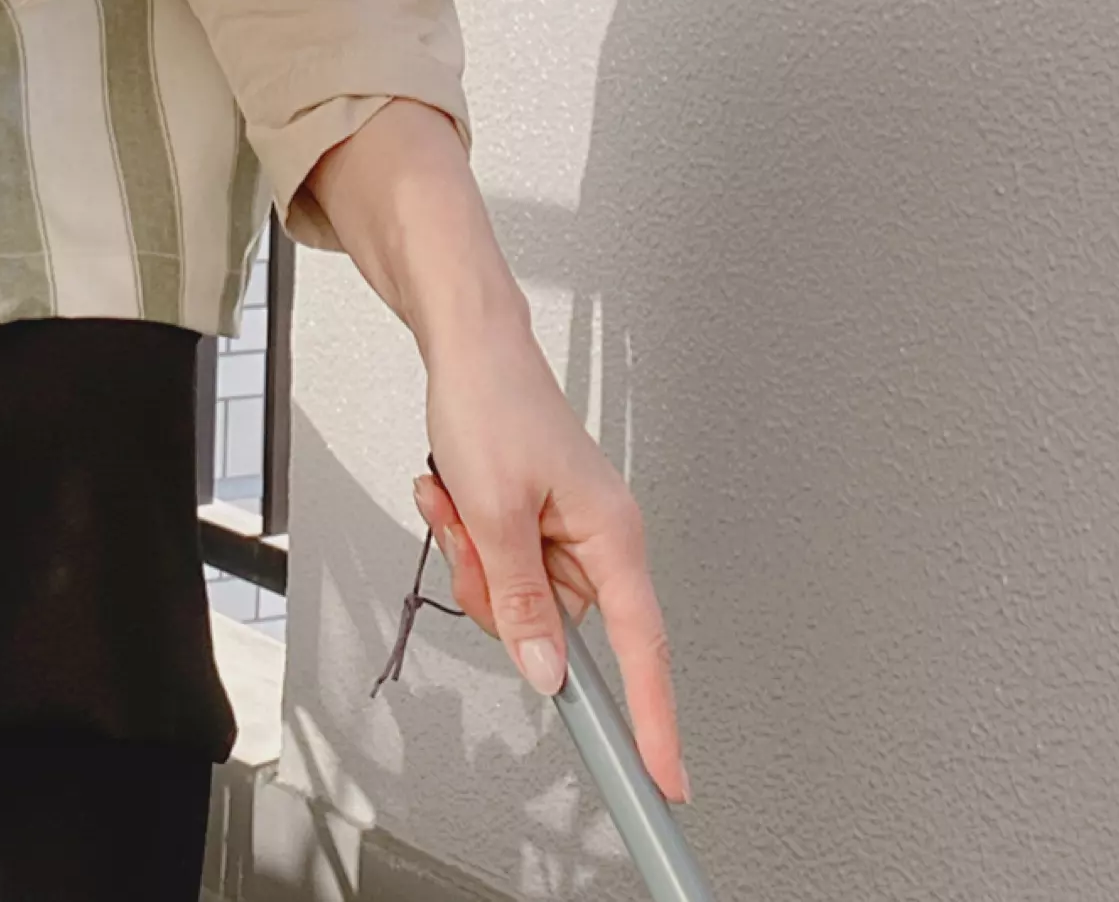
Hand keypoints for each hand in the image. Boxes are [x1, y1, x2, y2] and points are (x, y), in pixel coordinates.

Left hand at [418, 313, 688, 804]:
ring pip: (517, 598)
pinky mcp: (538, 517)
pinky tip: (453, 491)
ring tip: (458, 498)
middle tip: (468, 533)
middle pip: (554, 627)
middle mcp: (599, 536)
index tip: (665, 777)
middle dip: (495, 594)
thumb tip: (548, 674)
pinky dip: (470, 536)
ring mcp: (567, 528)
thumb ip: (520, 601)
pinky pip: (502, 563)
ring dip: (474, 556)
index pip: (641, 648)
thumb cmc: (492, 400)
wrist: (469, 342)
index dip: (654, 717)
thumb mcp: (494, 513)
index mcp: (611, 535)